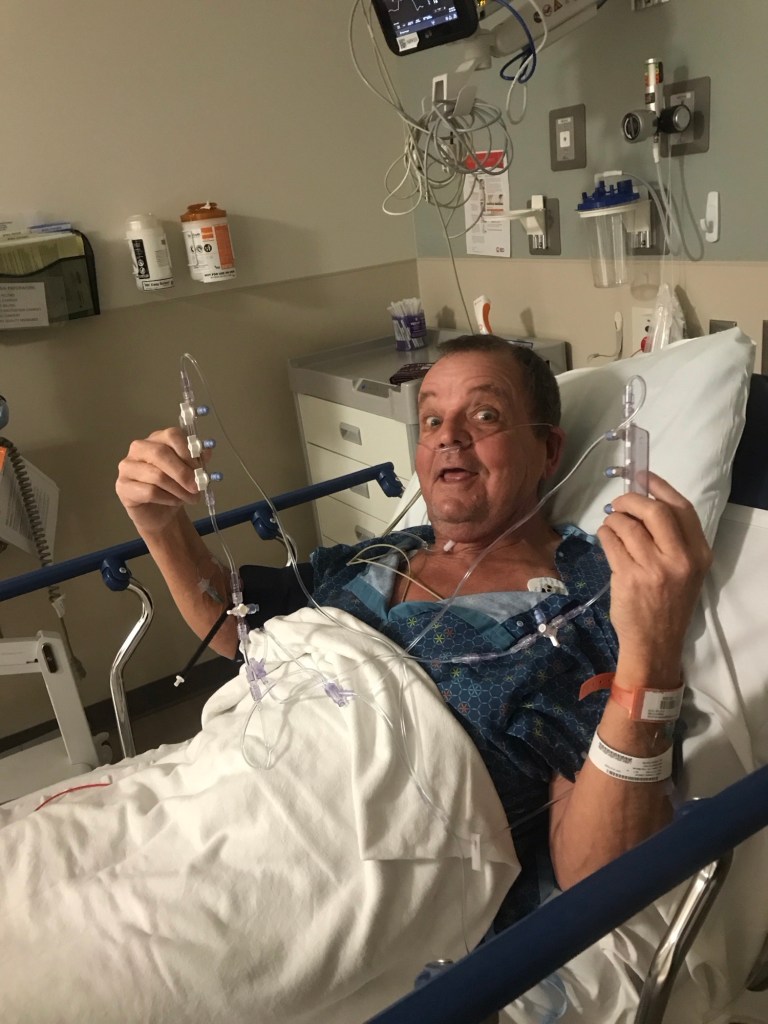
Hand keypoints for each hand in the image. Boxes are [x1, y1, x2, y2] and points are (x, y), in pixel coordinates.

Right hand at [115, 427, 202, 535]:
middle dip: (183, 473)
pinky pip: (149, 492)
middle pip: (161, 453)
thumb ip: (198, 460)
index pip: (172, 435)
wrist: (160, 512)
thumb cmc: (175, 487)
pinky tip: (174, 501)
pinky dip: (168, 498)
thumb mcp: (191, 472)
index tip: (200, 469)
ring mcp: (127, 467)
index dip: (188, 452)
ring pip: (157, 475)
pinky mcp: (122, 486)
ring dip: (179, 490)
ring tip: (190, 498)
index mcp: (157, 439)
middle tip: (197, 487)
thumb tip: (206, 451)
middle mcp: (139, 448)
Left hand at [597, 473, 712, 684]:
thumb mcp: (685, 570)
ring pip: (628, 525)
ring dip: (614, 520)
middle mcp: (680, 559)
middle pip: (654, 511)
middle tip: (619, 503)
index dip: (660, 486)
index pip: (681, 509)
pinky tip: (606, 538)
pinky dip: (605, 533)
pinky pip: (611, 541)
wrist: (656, 643)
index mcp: (699, 554)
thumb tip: (644, 501)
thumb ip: (673, 539)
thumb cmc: (668, 603)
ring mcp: (654, 569)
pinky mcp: (628, 577)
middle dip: (631, 500)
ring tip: (612, 526)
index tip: (642, 476)